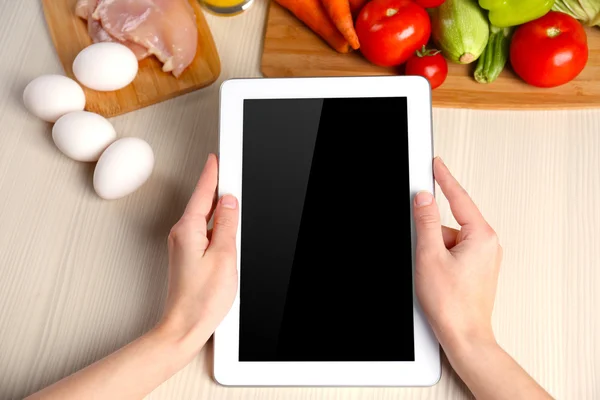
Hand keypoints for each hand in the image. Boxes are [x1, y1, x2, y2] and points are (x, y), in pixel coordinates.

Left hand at [158, 154, 238, 350]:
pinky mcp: (188, 256)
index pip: (203, 193)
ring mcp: (183, 245)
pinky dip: (216, 225)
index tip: (218, 158)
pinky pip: (203, 231)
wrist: (184, 326)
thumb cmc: (201, 298)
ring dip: (219, 208)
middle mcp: (181, 234)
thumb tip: (230, 203)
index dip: (212, 173)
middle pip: (203, 202)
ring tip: (233, 198)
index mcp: (188, 229)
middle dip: (218, 188)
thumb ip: (228, 225)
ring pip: (204, 218)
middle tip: (231, 172)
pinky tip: (227, 228)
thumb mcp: (224, 256)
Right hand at [413, 157, 501, 349]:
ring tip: (433, 275)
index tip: (436, 164)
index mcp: (482, 236)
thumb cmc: (453, 304)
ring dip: (434, 251)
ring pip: (449, 240)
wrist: (465, 336)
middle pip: (450, 223)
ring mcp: (482, 258)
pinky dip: (440, 260)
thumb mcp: (430, 255)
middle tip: (423, 253)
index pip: (459, 198)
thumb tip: (424, 198)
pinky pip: (453, 253)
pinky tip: (437, 278)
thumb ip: (426, 222)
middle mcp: (487, 245)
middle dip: (431, 235)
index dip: (444, 178)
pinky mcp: (475, 269)